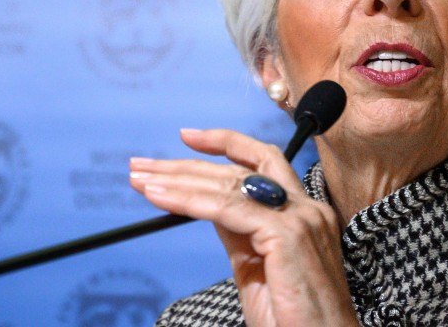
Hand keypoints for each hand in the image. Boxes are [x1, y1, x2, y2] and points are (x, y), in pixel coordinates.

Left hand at [130, 128, 357, 326]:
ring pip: (228, 185)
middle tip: (143, 165)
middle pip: (239, 167)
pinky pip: (226, 210)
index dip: (224, 142)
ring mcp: (300, 219)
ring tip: (141, 180)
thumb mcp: (255, 266)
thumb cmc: (292, 319)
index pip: (261, 160)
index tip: (186, 138)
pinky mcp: (287, 235)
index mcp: (304, 211)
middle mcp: (306, 208)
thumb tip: (205, 204)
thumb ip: (237, 231)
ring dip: (177, 180)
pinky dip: (188, 201)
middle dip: (186, 163)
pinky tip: (160, 197)